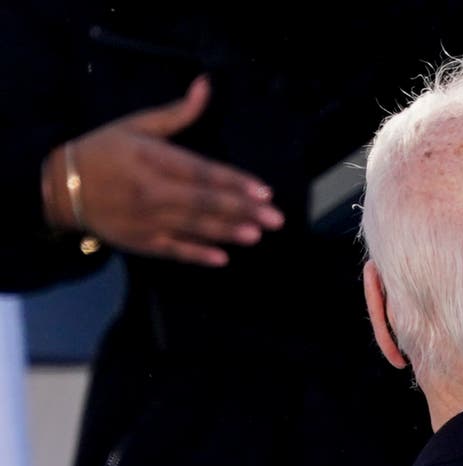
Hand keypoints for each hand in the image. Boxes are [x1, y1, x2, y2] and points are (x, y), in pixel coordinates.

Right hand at [42, 75, 283, 265]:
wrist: (61, 186)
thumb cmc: (104, 151)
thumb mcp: (136, 125)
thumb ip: (178, 113)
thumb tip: (206, 85)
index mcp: (153, 159)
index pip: (201, 172)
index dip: (234, 182)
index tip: (264, 190)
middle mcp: (152, 191)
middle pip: (204, 202)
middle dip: (242, 211)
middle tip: (275, 218)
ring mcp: (146, 219)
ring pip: (193, 227)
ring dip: (227, 232)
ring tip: (257, 235)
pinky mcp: (141, 241)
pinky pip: (173, 250)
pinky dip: (197, 255)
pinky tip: (222, 258)